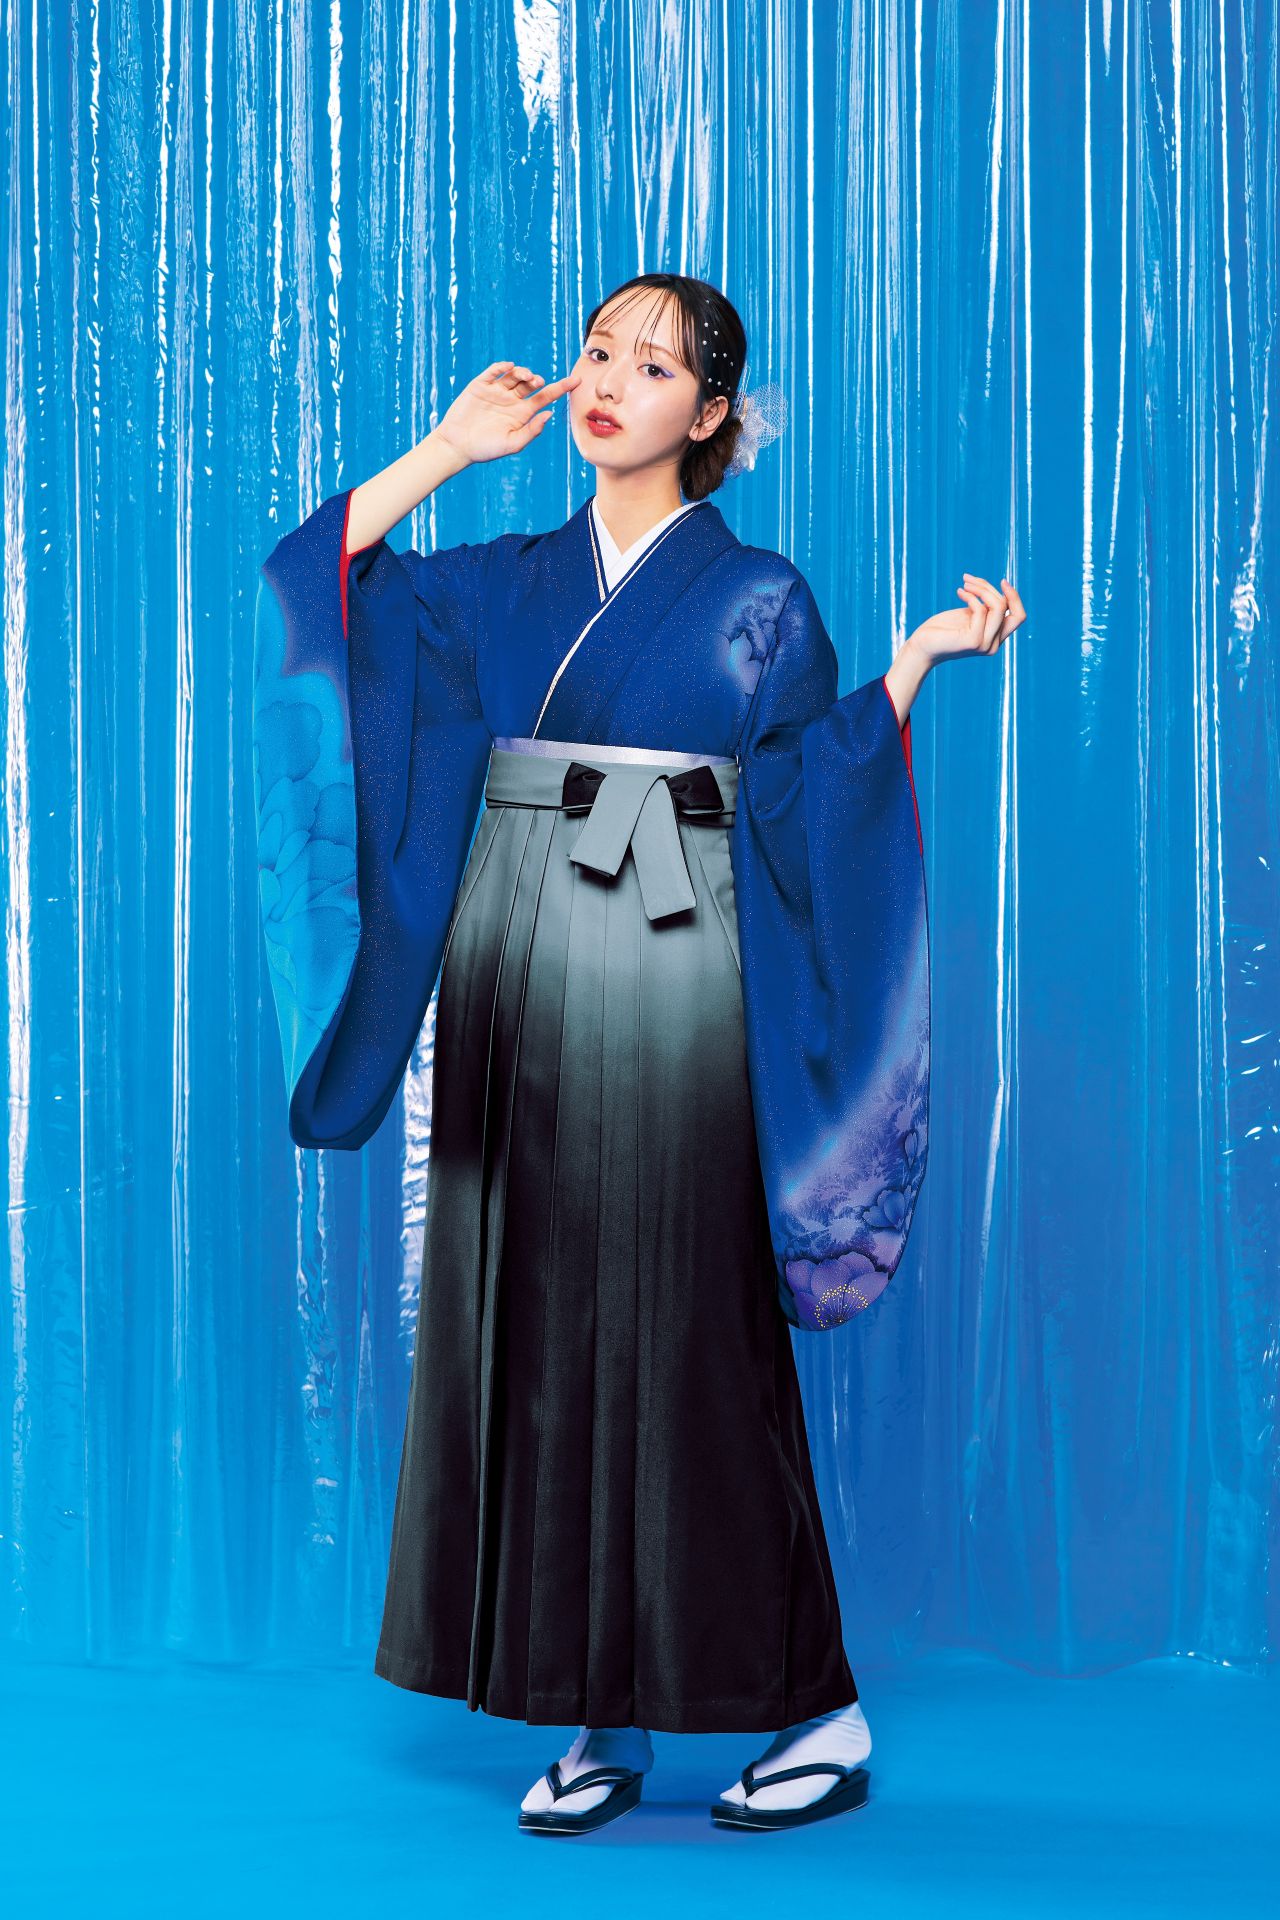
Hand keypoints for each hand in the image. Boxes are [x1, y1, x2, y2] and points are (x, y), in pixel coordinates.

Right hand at [435, 361, 581, 465]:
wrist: (458, 446)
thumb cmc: (486, 449)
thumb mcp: (512, 444)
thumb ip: (532, 431)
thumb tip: (549, 415)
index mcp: (522, 413)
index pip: (546, 397)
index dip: (561, 388)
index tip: (577, 380)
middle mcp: (512, 400)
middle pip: (531, 383)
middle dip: (537, 379)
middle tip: (538, 383)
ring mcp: (496, 391)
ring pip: (515, 375)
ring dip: (523, 372)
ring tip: (526, 377)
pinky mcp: (481, 386)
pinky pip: (494, 371)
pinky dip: (502, 367)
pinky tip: (508, 368)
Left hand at [905, 573, 1026, 665]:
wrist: (922, 646)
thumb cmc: (942, 629)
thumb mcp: (969, 615)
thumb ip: (986, 608)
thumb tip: (998, 589)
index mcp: (995, 638)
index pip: (1018, 617)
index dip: (1014, 597)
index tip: (1002, 581)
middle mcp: (993, 645)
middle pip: (1011, 609)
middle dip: (993, 589)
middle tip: (970, 580)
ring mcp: (984, 645)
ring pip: (998, 607)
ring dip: (982, 589)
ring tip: (964, 583)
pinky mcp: (973, 641)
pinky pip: (981, 610)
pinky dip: (970, 596)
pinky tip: (959, 592)